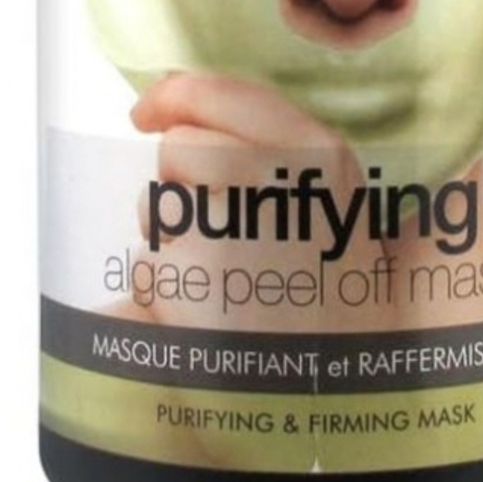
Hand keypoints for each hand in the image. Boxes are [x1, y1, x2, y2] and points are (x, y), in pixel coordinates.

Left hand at [126, 69, 377, 332]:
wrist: (337, 389)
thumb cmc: (333, 294)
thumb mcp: (333, 200)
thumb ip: (274, 144)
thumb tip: (174, 99)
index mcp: (318, 154)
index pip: (223, 93)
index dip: (174, 94)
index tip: (146, 111)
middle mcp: (273, 180)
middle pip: (179, 146)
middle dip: (182, 183)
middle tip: (222, 232)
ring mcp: (226, 227)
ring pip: (154, 204)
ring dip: (170, 238)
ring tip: (223, 281)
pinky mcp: (187, 279)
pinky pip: (145, 264)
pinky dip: (161, 291)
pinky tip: (206, 316)